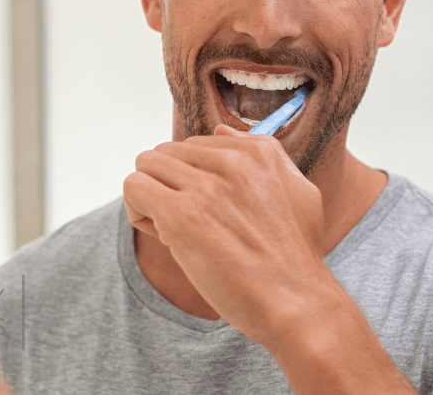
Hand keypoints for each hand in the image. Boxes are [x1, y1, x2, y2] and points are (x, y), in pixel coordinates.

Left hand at [123, 124, 331, 346]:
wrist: (296, 303)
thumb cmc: (294, 257)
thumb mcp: (298, 191)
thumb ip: (262, 154)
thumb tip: (220, 130)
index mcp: (258, 152)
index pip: (195, 145)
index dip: (193, 179)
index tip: (209, 210)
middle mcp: (232, 161)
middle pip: (166, 152)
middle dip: (169, 186)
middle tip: (190, 224)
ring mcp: (206, 187)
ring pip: (146, 165)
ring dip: (151, 198)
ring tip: (175, 230)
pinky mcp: (182, 216)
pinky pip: (134, 188)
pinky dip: (138, 212)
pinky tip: (164, 237)